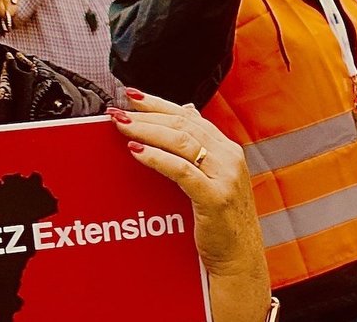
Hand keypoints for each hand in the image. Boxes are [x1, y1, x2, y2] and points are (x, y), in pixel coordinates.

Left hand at [107, 89, 267, 285]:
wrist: (240, 260)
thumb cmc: (222, 223)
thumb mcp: (215, 178)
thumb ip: (201, 147)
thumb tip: (187, 112)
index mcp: (227, 150)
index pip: (188, 116)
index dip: (158, 103)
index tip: (131, 96)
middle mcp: (229, 158)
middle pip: (182, 124)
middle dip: (146, 115)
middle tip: (117, 112)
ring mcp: (225, 177)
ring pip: (181, 141)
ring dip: (146, 131)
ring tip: (121, 127)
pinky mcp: (215, 198)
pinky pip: (181, 171)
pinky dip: (157, 158)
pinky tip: (137, 152)